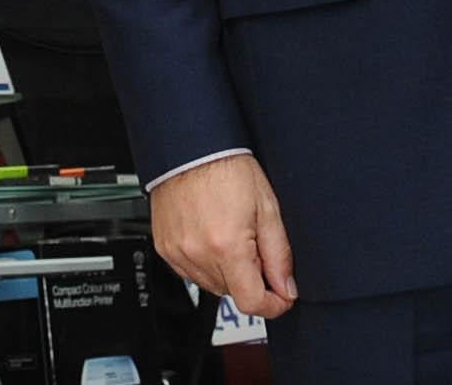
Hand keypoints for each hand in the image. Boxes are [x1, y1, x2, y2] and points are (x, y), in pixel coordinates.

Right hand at [153, 152, 297, 317]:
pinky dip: (206, 263)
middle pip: (233, 293)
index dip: (273, 304)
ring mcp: (178, 252)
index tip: (281, 295)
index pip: (252, 303)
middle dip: (251, 278)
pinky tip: (211, 235)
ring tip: (231, 234)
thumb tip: (286, 287)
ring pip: (212, 285)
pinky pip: (191, 272)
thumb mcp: (267, 207)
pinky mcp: (165, 248)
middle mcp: (198, 253)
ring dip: (228, 271)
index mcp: (227, 246)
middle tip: (255, 245)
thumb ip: (279, 254)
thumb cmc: (226, 167)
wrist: (190, 146)